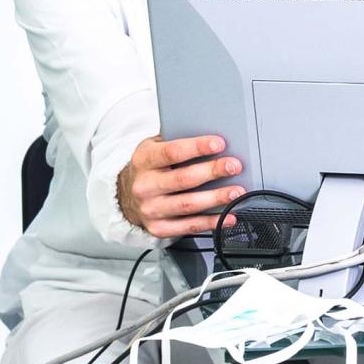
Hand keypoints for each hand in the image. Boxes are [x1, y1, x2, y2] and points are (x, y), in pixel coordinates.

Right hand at [117, 134, 244, 237]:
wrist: (126, 196)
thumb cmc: (150, 167)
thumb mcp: (154, 148)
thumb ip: (176, 140)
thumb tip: (211, 135)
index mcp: (144, 160)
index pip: (172, 152)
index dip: (197, 147)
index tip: (219, 144)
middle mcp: (145, 186)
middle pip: (183, 179)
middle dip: (212, 171)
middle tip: (234, 166)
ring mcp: (151, 209)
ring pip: (188, 205)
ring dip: (216, 198)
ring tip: (236, 191)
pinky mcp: (159, 228)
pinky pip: (189, 227)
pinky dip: (212, 222)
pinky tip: (228, 216)